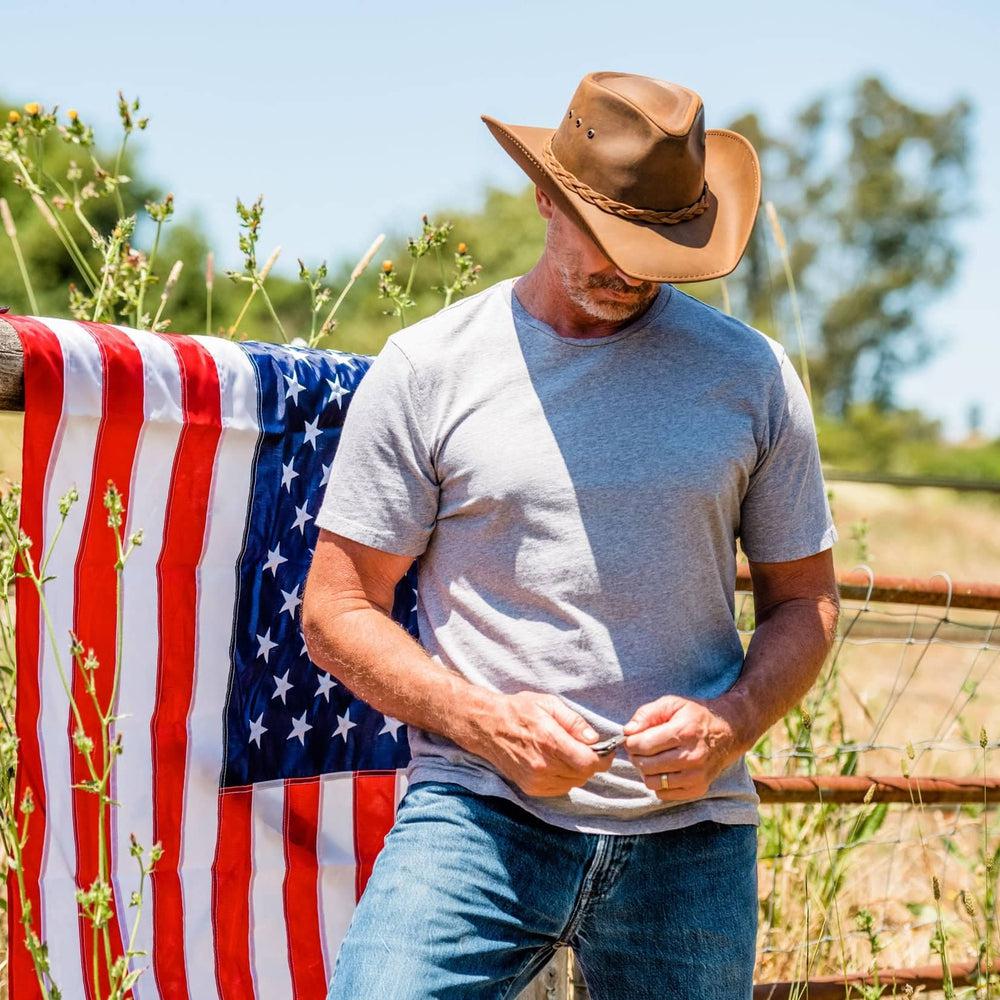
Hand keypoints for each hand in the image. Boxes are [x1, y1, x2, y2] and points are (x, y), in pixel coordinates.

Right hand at [476, 691, 613, 797]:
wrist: (487, 726)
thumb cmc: (519, 710)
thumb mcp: (548, 704)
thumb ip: (573, 722)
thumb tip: (594, 739)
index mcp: (550, 741)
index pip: (588, 762)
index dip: (603, 758)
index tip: (607, 750)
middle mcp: (543, 765)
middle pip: (584, 774)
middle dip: (591, 762)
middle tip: (588, 748)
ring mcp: (536, 779)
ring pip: (573, 784)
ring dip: (578, 771)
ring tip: (570, 754)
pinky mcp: (530, 788)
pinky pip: (560, 789)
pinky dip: (565, 779)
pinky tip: (558, 763)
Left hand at [623, 695, 745, 801]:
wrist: (728, 733)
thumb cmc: (694, 716)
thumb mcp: (672, 703)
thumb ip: (647, 713)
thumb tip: (627, 731)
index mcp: (683, 733)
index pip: (643, 745)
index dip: (630, 742)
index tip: (631, 739)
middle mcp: (691, 757)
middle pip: (646, 765)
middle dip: (636, 756)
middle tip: (640, 748)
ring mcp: (695, 776)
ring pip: (653, 782)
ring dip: (646, 771)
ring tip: (651, 759)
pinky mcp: (697, 789)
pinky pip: (664, 793)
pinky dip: (658, 783)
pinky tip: (664, 769)